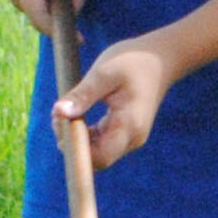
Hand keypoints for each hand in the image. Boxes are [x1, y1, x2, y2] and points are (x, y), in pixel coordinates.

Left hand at [58, 42, 172, 169]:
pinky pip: (103, 144)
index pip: (101, 157)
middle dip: (74, 144)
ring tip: (66, 113)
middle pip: (98, 159)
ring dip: (79, 139)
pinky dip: (87, 134)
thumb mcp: (103, 74)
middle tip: (59, 118)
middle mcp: (133, 138)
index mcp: (130, 125)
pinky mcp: (127, 134)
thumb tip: (57, 113)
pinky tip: (77, 115)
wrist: (160, 59)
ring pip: (99, 153)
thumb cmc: (132, 62)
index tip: (60, 126)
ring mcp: (131, 138)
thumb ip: (82, 95)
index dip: (76, 150)